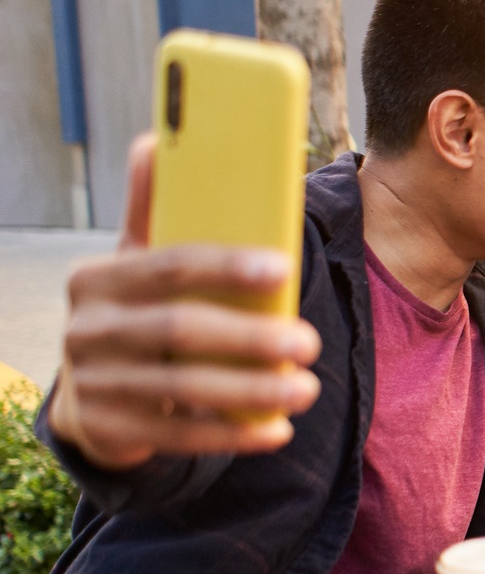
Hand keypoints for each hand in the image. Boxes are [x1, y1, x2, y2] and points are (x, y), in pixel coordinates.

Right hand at [45, 134, 321, 470]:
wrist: (90, 394)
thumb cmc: (136, 312)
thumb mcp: (138, 264)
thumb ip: (153, 211)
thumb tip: (157, 138)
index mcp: (98, 278)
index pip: (166, 264)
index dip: (225, 265)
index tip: (282, 268)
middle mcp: (86, 329)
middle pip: (179, 330)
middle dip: (250, 337)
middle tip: (309, 343)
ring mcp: (93, 383)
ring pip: (183, 387)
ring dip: (252, 390)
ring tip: (306, 388)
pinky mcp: (108, 430)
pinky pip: (178, 436)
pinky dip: (231, 434)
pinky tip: (276, 430)